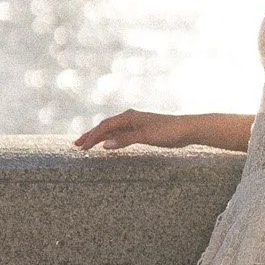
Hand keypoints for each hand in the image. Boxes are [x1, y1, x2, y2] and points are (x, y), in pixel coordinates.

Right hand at [75, 109, 190, 150]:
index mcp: (129, 116)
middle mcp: (130, 118)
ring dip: (99, 137)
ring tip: (87, 144)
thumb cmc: (168, 131)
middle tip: (77, 145)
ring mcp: (136, 124)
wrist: (188, 129)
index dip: (92, 136)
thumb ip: (125, 140)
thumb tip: (104, 144)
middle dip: (91, 135)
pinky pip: (121, 133)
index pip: (104, 126)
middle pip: (105, 126)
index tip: (82, 147)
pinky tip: (108, 144)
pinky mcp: (142, 130)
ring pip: (112, 130)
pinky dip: (111, 138)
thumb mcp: (146, 136)